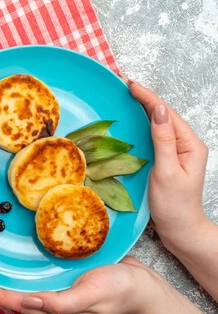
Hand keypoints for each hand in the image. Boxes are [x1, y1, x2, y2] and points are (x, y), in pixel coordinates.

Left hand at [0, 257, 154, 313]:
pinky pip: (40, 279)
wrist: (143, 286)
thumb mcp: (91, 295)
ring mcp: (61, 292)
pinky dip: (25, 273)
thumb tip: (30, 301)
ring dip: (8, 281)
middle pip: (18, 298)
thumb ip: (61, 303)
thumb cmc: (119, 289)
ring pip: (27, 289)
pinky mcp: (66, 281)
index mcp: (58, 309)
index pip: (19, 303)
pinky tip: (18, 264)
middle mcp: (55, 302)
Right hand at [128, 81, 209, 247]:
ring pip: (158, 123)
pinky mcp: (167, 159)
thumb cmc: (174, 206)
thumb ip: (163, 140)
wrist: (180, 230)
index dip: (148, 97)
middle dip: (144, 97)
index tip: (129, 84)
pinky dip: (142, 123)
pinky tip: (132, 119)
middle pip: (163, 114)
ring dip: (143, 108)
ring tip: (126, 95)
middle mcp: (185, 144)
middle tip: (123, 84)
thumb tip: (159, 110)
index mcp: (190, 144)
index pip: (166, 113)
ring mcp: (176, 151)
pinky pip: (154, 135)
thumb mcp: (167, 172)